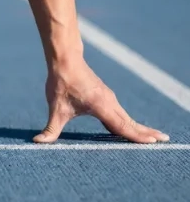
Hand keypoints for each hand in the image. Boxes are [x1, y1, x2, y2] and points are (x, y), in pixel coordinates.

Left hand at [33, 60, 169, 143]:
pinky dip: (128, 122)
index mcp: (101, 106)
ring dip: (138, 128)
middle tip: (163, 141)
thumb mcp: (55, 107)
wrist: (65, 59)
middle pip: (130, 122)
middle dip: (146, 133)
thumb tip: (37, 143)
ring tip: (152, 138)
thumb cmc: (61, 83)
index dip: (138, 135)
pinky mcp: (105, 96)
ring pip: (126, 117)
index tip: (154, 141)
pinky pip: (120, 113)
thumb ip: (50, 128)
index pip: (123, 125)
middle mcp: (109, 102)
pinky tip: (129, 130)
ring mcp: (108, 98)